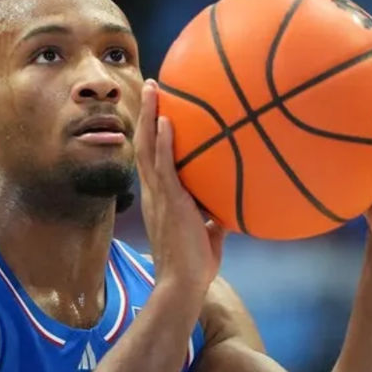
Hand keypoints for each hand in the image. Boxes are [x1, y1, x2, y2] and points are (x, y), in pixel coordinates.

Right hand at [135, 79, 226, 296]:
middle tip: (150, 86)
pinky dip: (162, 141)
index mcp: (160, 199)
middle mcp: (154, 193)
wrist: (184, 285)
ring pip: (147, 147)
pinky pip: (163, 165)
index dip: (150, 134)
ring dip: (148, 115)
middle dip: (145, 113)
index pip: (151, 159)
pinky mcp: (170, 201)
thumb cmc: (195, 266)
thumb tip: (229, 213)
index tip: (155, 111)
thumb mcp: (208, 237)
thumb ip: (214, 220)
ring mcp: (159, 195)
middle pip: (143, 144)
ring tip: (152, 88)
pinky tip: (164, 119)